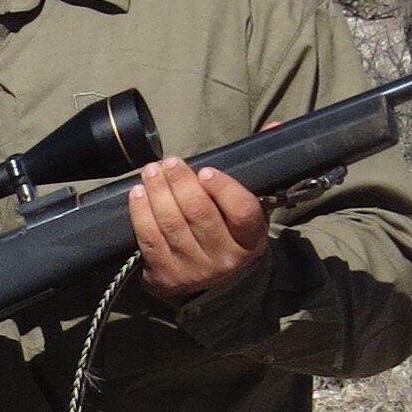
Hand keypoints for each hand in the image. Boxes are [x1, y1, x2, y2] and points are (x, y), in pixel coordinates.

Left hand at [126, 157, 269, 301]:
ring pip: (171, 224)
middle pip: (199, 213)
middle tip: (169, 162)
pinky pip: (149, 239)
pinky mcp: (167, 276)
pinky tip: (138, 193)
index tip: (206, 170)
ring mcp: (195, 270)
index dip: (224, 188)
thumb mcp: (249, 209)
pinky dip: (141, 213)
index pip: (242, 210)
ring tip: (151, 172)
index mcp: (251, 239)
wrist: (216, 285)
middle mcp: (225, 259)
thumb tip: (273, 126)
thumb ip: (257, 168)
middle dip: (180, 182)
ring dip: (157, 192)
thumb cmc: (231, 233)